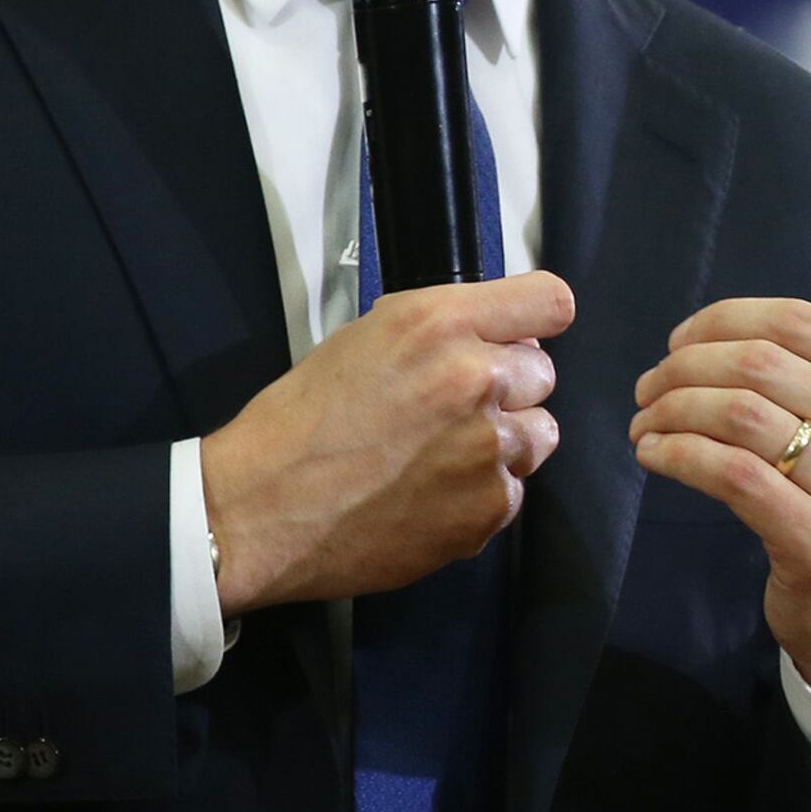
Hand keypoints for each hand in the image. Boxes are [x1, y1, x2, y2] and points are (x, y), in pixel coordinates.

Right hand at [200, 273, 573, 610]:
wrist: (259, 509)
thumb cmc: (300, 423)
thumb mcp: (364, 339)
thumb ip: (439, 331)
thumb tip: (492, 335)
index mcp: (440, 324)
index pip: (551, 301)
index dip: (535, 322)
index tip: (522, 337)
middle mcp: (475, 378)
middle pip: (543, 373)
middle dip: (507, 390)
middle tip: (452, 412)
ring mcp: (488, 447)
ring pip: (539, 435)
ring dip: (503, 444)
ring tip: (440, 458)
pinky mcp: (488, 507)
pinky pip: (513, 492)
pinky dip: (481, 496)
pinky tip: (429, 497)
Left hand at [628, 197, 810, 723]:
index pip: (794, 321)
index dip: (719, 323)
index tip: (680, 344)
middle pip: (760, 364)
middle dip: (683, 367)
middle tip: (647, 386)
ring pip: (739, 416)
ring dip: (670, 411)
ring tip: (644, 421)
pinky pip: (731, 475)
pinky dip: (677, 456)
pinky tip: (654, 455)